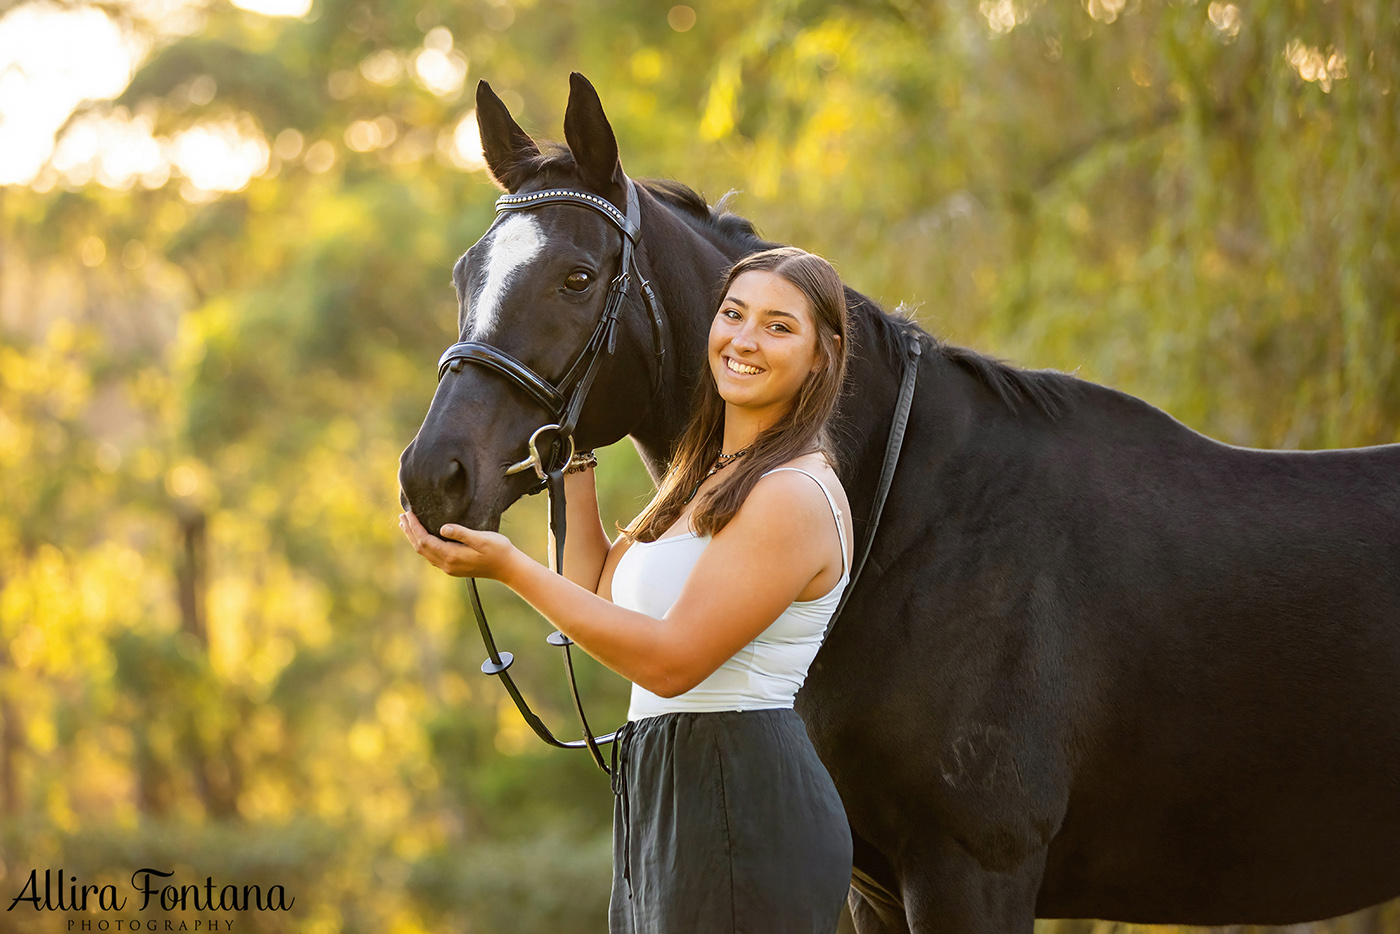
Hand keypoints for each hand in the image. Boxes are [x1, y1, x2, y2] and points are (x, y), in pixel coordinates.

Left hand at [399, 511, 518, 579]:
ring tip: (407, 526)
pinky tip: (423, 539)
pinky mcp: (453, 568)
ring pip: (425, 553)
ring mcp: (449, 568)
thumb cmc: (498, 550)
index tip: (408, 513)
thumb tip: (443, 528)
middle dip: (410, 532)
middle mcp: (447, 564)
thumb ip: (462, 533)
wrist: (508, 568)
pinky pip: (432, 556)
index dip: (415, 526)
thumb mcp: (482, 539)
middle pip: (421, 547)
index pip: (425, 540)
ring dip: (414, 539)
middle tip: (402, 517)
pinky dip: (423, 545)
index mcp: (451, 555)